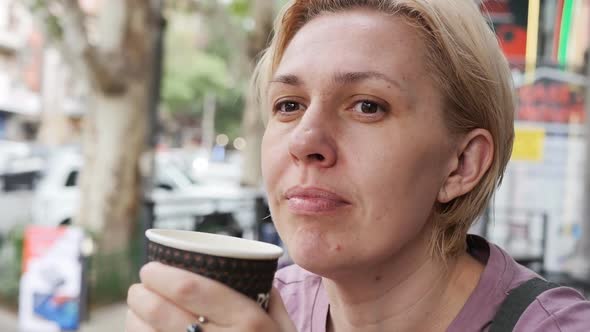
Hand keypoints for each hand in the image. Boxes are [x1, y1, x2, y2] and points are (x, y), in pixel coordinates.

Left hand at [125, 262, 295, 331]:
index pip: (191, 289)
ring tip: (137, 309)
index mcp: (247, 321)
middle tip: (139, 287)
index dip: (162, 275)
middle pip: (161, 312)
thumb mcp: (285, 328)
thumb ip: (270, 297)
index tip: (151, 268)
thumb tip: (251, 269)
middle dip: (141, 294)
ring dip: (134, 318)